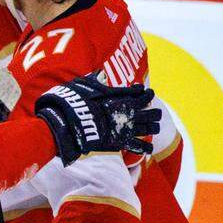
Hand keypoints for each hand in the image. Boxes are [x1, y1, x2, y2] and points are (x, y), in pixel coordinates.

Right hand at [34, 75, 159, 165]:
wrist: (65, 123)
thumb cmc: (72, 103)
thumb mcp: (83, 86)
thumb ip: (94, 80)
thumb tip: (99, 73)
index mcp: (119, 97)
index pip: (140, 94)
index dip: (146, 93)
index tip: (148, 92)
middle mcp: (126, 112)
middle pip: (148, 111)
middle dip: (153, 111)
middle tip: (157, 112)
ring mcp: (124, 128)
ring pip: (147, 127)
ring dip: (153, 126)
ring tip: (157, 127)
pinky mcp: (118, 143)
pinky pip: (136, 146)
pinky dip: (144, 148)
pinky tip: (149, 149)